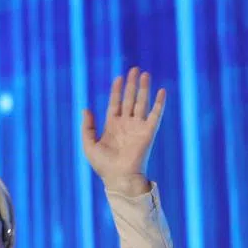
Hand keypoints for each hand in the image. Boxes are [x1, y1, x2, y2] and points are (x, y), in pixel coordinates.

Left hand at [80, 67, 166, 195]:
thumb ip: (87, 126)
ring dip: (143, 89)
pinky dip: (159, 103)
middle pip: (129, 99)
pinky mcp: (148, 132)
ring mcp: (137, 127)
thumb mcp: (89, 144)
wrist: (119, 178)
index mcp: (112, 126)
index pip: (115, 103)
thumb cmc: (103, 165)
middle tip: (135, 69)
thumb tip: (85, 108)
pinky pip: (155, 115)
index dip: (117, 90)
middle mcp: (126, 124)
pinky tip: (161, 91)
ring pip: (141, 103)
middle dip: (131, 84)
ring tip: (145, 74)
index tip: (119, 77)